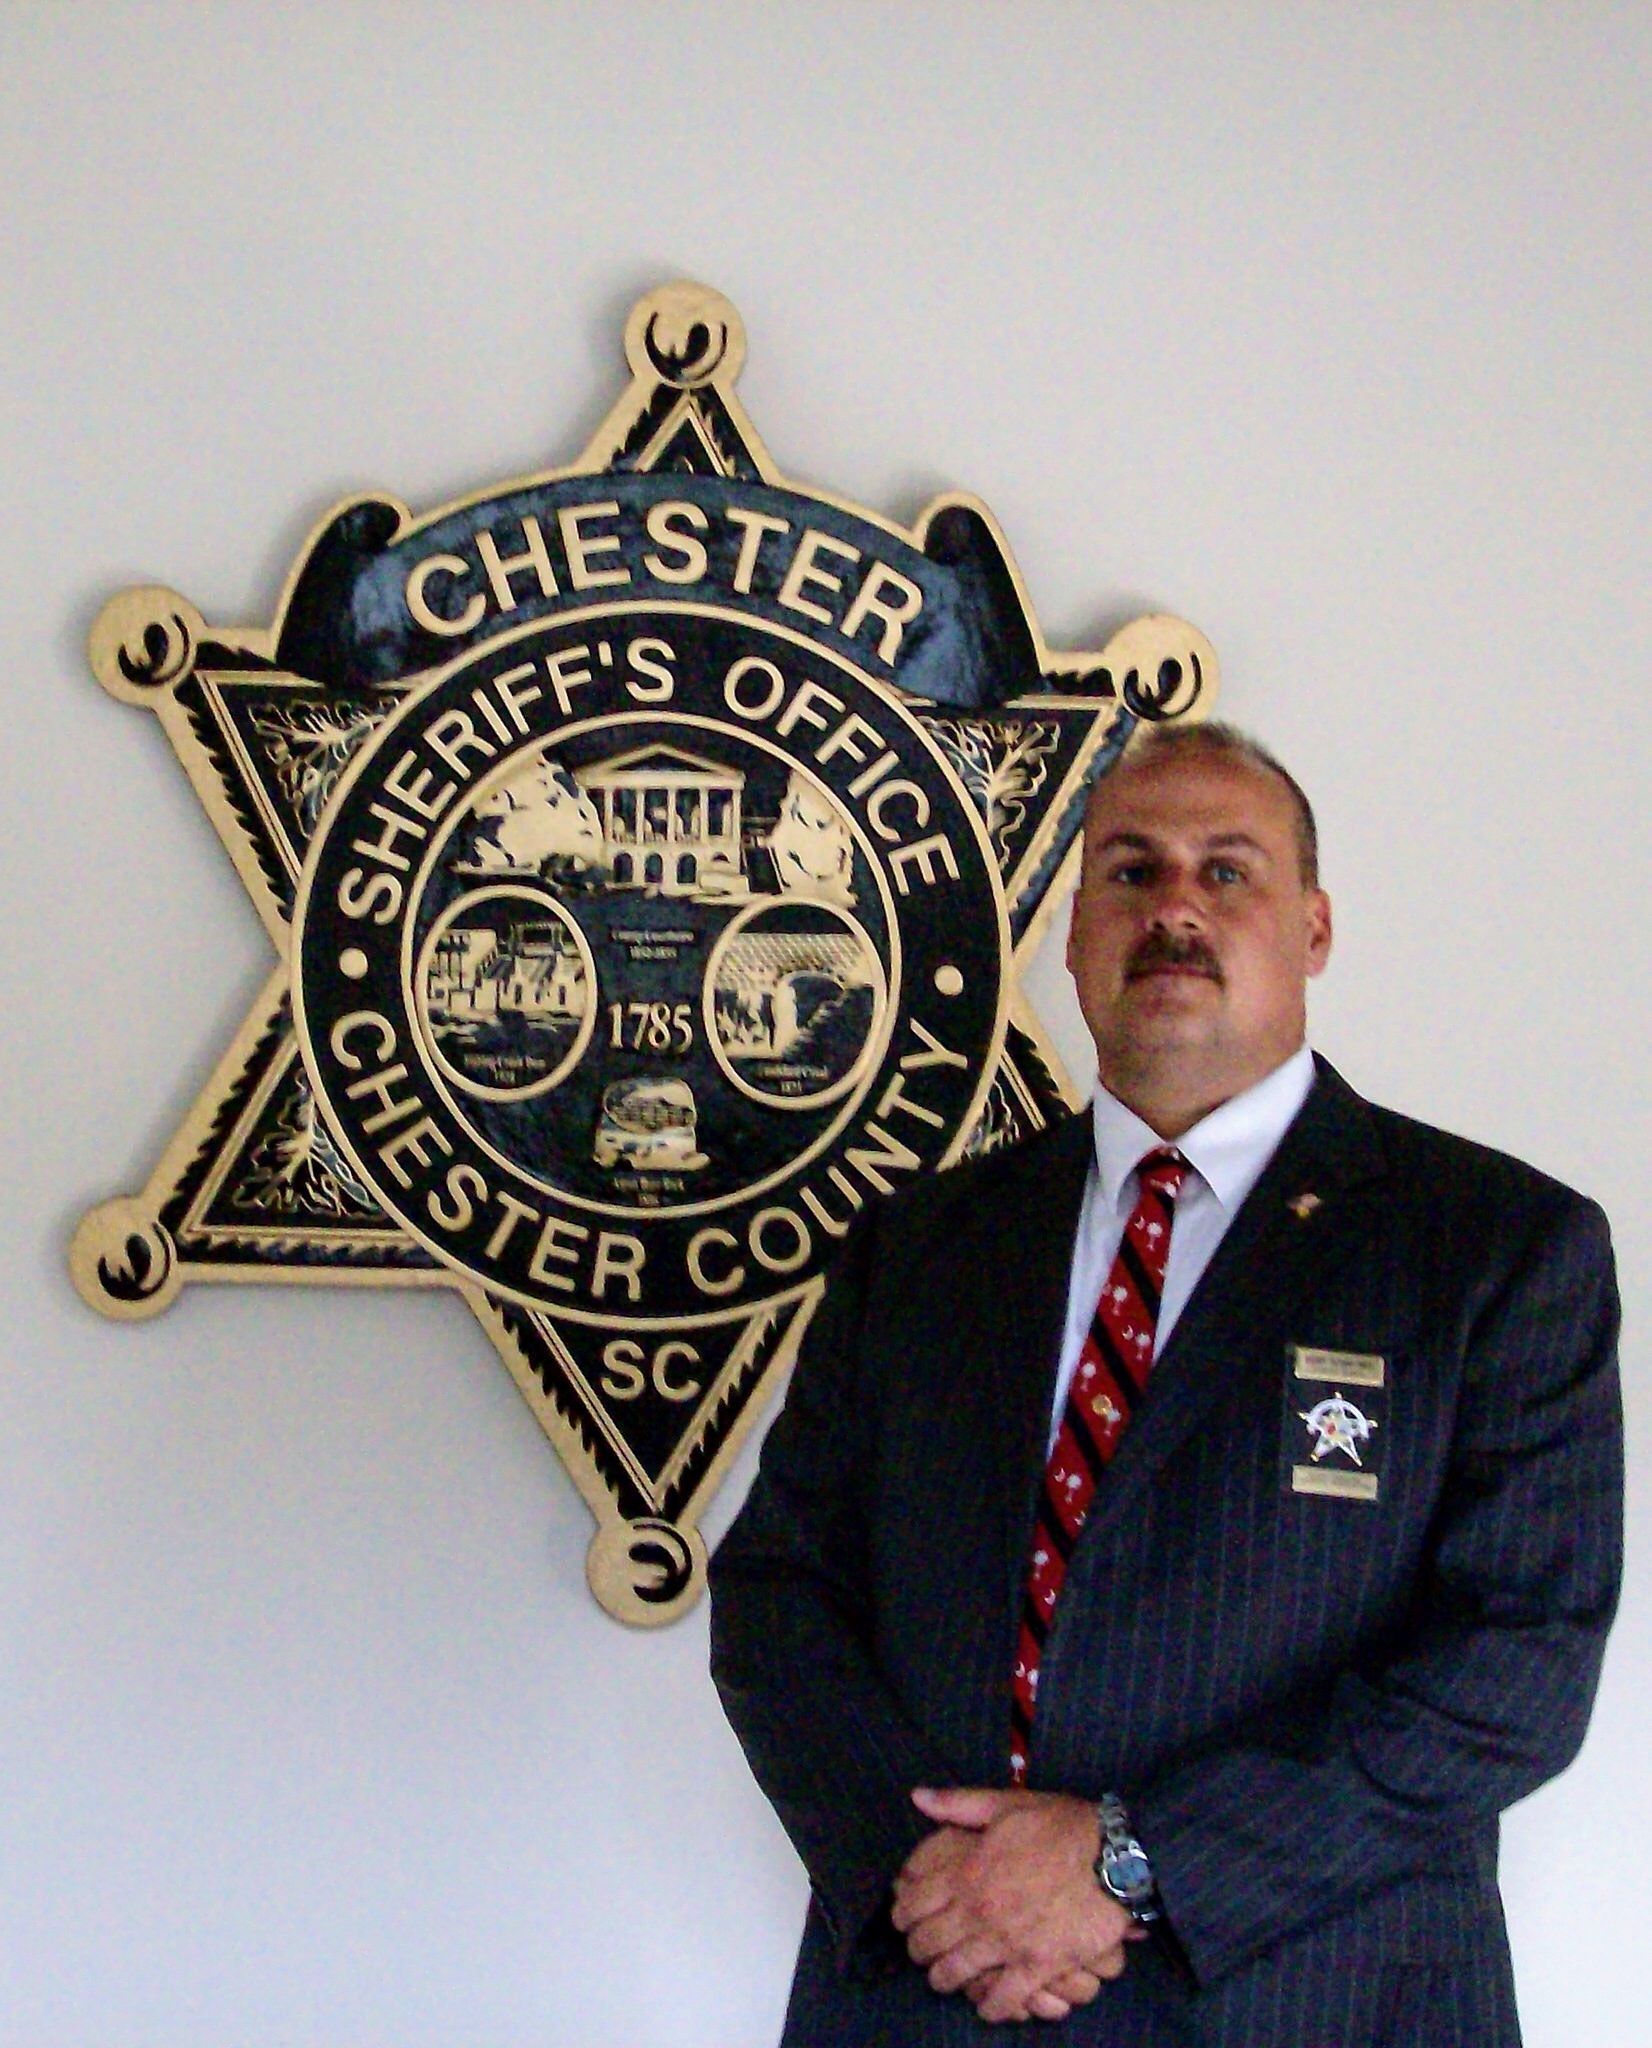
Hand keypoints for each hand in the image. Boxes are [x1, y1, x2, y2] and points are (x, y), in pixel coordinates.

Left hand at [891, 1786, 1138, 2022]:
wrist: (1113, 1856)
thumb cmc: (1059, 1825)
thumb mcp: (1005, 1804)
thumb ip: (957, 1804)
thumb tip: (917, 1797)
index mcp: (968, 1870)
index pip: (915, 1903)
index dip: (901, 1915)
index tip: (901, 1919)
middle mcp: (980, 1910)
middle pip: (929, 1944)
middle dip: (918, 1951)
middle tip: (920, 1952)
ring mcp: (1007, 1941)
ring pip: (957, 1974)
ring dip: (945, 1979)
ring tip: (945, 1978)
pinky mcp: (1038, 1965)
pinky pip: (1004, 1998)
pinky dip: (991, 2006)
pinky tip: (988, 2005)